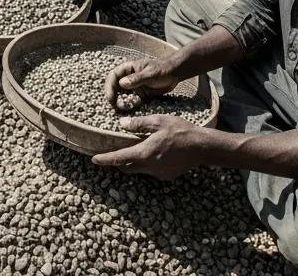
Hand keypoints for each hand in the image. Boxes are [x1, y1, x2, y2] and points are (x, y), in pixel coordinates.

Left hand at [92, 114, 207, 179]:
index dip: (106, 159)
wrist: (202, 147)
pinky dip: (146, 163)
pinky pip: (151, 171)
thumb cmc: (181, 131)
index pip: (120, 158)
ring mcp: (159, 173)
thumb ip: (138, 123)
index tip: (94, 160)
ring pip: (139, 170)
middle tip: (110, 152)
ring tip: (131, 149)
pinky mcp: (167, 176)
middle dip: (118, 162)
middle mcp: (150, 167)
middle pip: (127, 167)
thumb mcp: (158, 121)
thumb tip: (122, 124)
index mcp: (145, 153)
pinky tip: (151, 152)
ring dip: (133, 162)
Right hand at [105, 56, 179, 110]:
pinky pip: (132, 102)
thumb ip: (137, 78)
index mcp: (128, 69)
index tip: (110, 98)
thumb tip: (121, 84)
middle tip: (116, 107)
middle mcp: (129, 78)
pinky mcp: (140, 95)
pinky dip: (131, 106)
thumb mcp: (150, 73)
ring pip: (123, 96)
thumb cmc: (162, 69)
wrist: (175, 74)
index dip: (109, 87)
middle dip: (114, 97)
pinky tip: (133, 109)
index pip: (114, 76)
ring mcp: (134, 87)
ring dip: (122, 103)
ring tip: (125, 109)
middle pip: (115, 87)